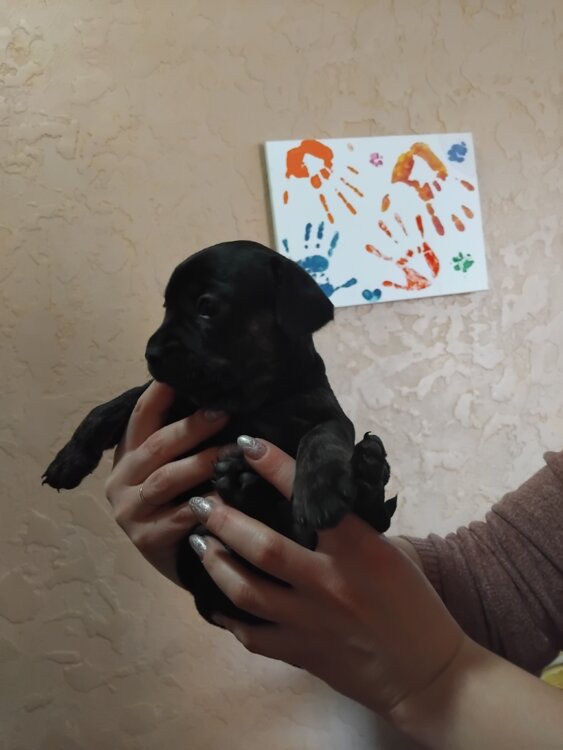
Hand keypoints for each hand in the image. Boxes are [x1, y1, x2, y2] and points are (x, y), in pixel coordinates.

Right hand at [104, 381, 227, 584]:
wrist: (182, 559)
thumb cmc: (183, 502)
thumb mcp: (175, 467)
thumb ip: (183, 439)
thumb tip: (219, 396)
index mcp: (126, 455)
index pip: (140, 416)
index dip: (159, 393)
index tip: (181, 374)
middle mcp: (121, 481)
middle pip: (156, 445)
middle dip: (191, 427)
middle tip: (224, 412)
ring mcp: (130, 511)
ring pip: (167, 479)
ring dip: (202, 462)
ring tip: (233, 452)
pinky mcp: (146, 540)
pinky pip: (182, 516)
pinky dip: (208, 504)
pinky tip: (231, 494)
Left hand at [186, 438, 466, 717]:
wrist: (428, 675)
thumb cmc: (414, 605)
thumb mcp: (390, 555)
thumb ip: (349, 533)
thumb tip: (309, 503)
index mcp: (359, 550)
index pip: (311, 498)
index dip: (276, 467)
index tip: (248, 445)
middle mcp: (329, 583)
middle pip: (262, 547)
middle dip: (224, 521)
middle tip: (201, 501)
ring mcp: (311, 622)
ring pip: (246, 590)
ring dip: (215, 563)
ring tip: (198, 543)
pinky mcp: (302, 653)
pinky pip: (252, 635)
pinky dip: (228, 616)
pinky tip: (214, 599)